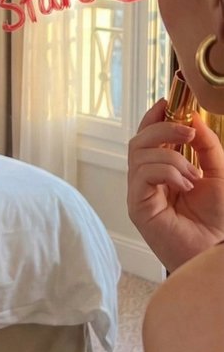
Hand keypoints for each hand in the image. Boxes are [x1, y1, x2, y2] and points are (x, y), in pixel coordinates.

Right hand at [127, 100, 223, 270]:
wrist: (217, 249)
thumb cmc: (217, 220)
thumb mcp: (218, 172)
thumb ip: (206, 145)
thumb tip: (193, 116)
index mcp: (163, 170)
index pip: (149, 136)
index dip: (154, 116)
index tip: (168, 101)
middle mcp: (147, 180)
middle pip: (138, 140)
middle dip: (163, 128)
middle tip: (188, 132)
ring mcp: (139, 193)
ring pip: (139, 154)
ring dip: (171, 157)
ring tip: (194, 174)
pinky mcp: (137, 207)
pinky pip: (142, 175)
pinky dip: (166, 172)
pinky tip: (185, 185)